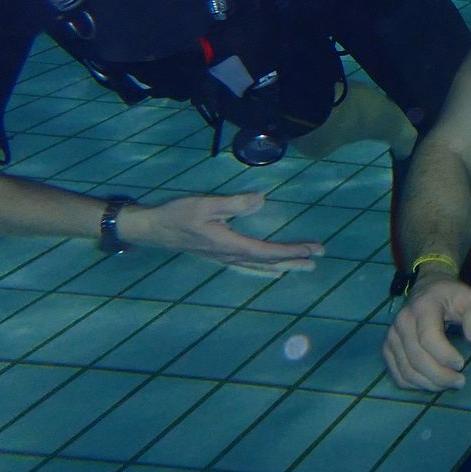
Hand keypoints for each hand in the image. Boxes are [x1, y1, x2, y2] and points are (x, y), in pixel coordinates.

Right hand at [117, 192, 323, 273]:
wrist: (152, 229)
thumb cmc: (177, 214)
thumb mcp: (205, 204)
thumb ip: (234, 204)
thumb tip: (262, 200)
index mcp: (229, 244)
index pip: (268, 251)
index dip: (292, 251)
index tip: (313, 250)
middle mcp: (230, 256)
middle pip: (268, 262)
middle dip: (294, 260)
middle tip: (318, 258)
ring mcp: (224, 258)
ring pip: (259, 267)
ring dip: (283, 266)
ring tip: (304, 267)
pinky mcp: (219, 256)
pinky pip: (248, 267)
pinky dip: (264, 270)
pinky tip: (272, 272)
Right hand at [383, 272, 470, 389]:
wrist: (427, 289)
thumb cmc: (452, 297)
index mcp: (423, 307)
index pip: (428, 338)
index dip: (444, 356)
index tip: (461, 364)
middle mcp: (402, 322)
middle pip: (417, 359)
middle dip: (440, 375)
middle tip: (460, 381)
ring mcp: (392, 336)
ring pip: (406, 371)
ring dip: (429, 383)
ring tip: (449, 384)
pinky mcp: (387, 348)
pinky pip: (398, 375)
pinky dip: (415, 385)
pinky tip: (432, 383)